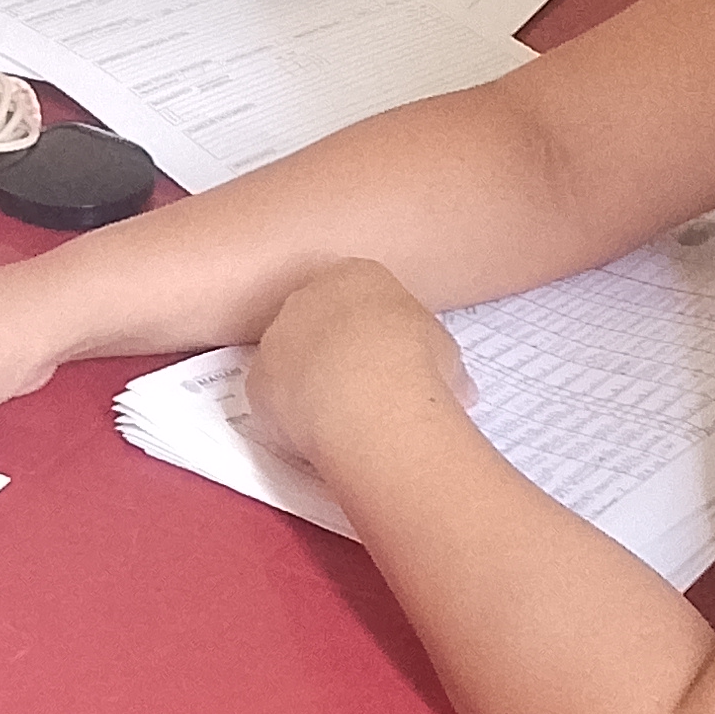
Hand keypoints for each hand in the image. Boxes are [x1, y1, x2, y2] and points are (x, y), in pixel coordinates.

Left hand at [245, 260, 472, 471]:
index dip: (371, 332)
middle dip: (333, 354)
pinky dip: (292, 418)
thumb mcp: (445, 352)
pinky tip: (319, 437)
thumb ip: (437, 360)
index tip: (384, 358)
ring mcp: (277, 336)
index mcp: (357, 276)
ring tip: (342, 419)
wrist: (371, 396)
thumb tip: (457, 390)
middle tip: (360, 390)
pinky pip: (273, 400)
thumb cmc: (418, 363)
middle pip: (316, 323)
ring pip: (289, 361)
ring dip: (308, 385)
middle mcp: (308, 296)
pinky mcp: (257, 380)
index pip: (357, 295)